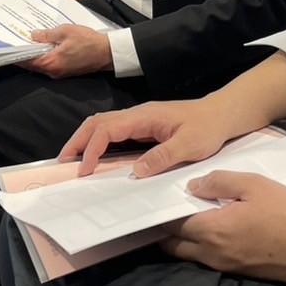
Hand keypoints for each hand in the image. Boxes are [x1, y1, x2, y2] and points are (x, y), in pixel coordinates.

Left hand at [22, 25, 112, 78]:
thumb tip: (33, 35)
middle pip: (32, 65)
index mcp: (51, 62)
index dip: (16, 55)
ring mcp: (59, 73)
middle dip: (23, 54)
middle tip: (15, 42)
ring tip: (28, 42)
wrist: (107, 52)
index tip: (6, 49)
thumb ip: (47, 34)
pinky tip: (43, 47)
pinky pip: (49, 65)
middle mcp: (53, 71)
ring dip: (34, 56)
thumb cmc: (88, 41)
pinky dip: (43, 57)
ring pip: (40, 65)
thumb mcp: (65, 31)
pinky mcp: (65, 71)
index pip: (27, 61)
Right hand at [60, 98, 234, 176]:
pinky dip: (99, 142)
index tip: (84, 170)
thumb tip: (136, 171)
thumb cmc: (208, 128)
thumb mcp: (190, 146)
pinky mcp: (144, 127)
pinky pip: (114, 132)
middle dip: (78, 140)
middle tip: (64, 162)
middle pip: (98, 122)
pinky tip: (96, 157)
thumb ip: (163, 156)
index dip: (92, 148)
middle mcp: (138, 115)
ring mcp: (139, 119)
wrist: (222, 114)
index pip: (108, 129)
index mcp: (145, 116)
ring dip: (86, 140)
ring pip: (103, 125)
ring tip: (74, 160)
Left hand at [161, 171, 285, 285]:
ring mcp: (223, 266)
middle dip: (164, 227)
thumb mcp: (254, 185)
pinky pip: (204, 259)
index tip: (156, 196)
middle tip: (166, 207)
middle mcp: (212, 254)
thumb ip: (219, 182)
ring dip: (180, 238)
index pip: (172, 223)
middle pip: (172, 244)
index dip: (162, 209)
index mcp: (213, 231)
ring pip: (187, 254)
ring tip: (184, 215)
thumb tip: (192, 186)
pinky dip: (197, 245)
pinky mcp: (235, 272)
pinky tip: (207, 228)